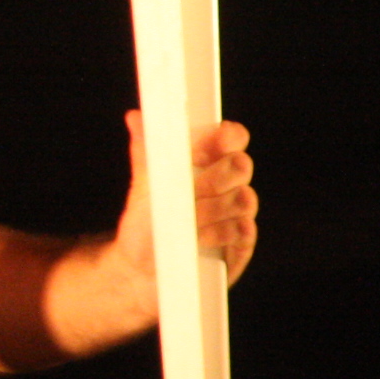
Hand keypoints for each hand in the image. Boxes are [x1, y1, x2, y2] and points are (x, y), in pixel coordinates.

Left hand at [110, 111, 258, 295]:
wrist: (142, 262)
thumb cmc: (148, 216)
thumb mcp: (144, 182)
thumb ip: (146, 149)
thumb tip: (135, 117)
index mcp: (208, 161)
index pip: (232, 137)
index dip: (227, 137)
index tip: (214, 141)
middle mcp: (228, 183)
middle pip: (242, 165)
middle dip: (216, 175)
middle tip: (192, 188)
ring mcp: (238, 212)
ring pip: (244, 199)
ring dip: (211, 208)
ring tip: (186, 219)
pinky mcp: (242, 243)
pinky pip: (243, 230)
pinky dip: (217, 233)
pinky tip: (198, 237)